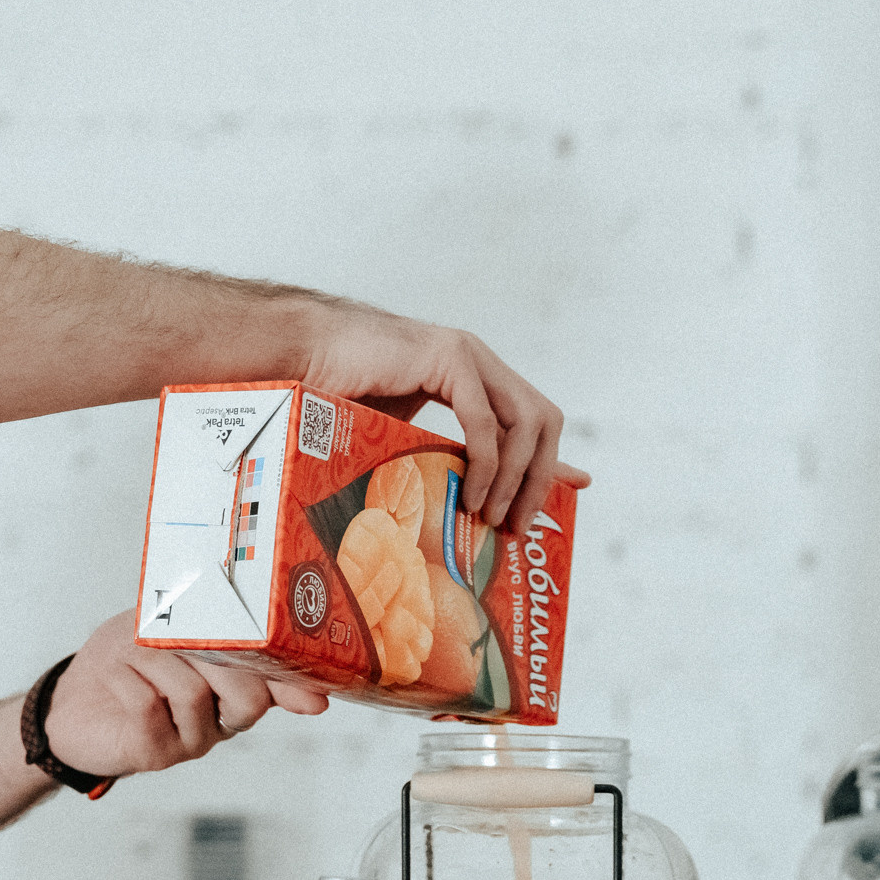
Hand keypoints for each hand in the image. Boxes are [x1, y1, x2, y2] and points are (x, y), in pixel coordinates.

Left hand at [41, 610, 327, 777]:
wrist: (67, 702)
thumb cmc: (121, 659)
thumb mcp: (160, 624)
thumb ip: (200, 619)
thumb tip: (235, 605)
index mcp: (233, 687)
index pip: (279, 688)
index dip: (299, 687)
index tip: (316, 695)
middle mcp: (222, 720)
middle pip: (248, 696)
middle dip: (215, 655)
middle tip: (180, 634)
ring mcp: (193, 741)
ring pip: (194, 694)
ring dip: (155, 661)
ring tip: (133, 654)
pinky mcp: (157, 755)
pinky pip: (150, 707)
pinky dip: (128, 679)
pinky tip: (118, 675)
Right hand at [296, 309, 588, 532]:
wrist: (304, 359)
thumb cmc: (341, 398)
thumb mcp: (406, 434)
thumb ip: (443, 453)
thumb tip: (469, 500)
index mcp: (474, 374)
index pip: (535, 416)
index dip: (555, 456)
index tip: (575, 489)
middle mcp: (480, 360)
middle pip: (544, 420)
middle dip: (540, 477)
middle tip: (517, 524)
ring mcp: (468, 355)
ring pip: (526, 421)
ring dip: (517, 477)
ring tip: (492, 517)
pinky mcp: (448, 358)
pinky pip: (484, 421)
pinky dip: (486, 463)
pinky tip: (472, 495)